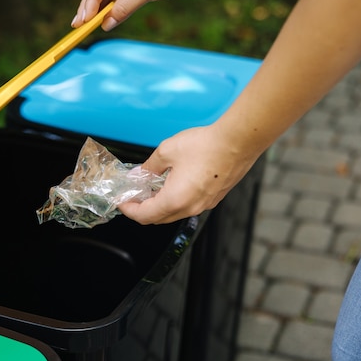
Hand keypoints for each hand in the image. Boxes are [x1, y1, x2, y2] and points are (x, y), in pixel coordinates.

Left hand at [118, 123, 260, 224]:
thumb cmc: (206, 146)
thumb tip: (139, 174)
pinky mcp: (213, 198)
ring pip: (174, 213)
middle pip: (158, 219)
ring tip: (150, 188)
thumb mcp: (167, 151)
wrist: (237, 141)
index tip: (122, 201)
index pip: (144, 216)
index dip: (129, 209)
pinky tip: (171, 184)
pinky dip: (175, 200)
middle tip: (134, 194)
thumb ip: (149, 166)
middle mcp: (190, 207)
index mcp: (175, 200)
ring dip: (159, 205)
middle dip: (142, 209)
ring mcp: (204, 205)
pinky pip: (188, 206)